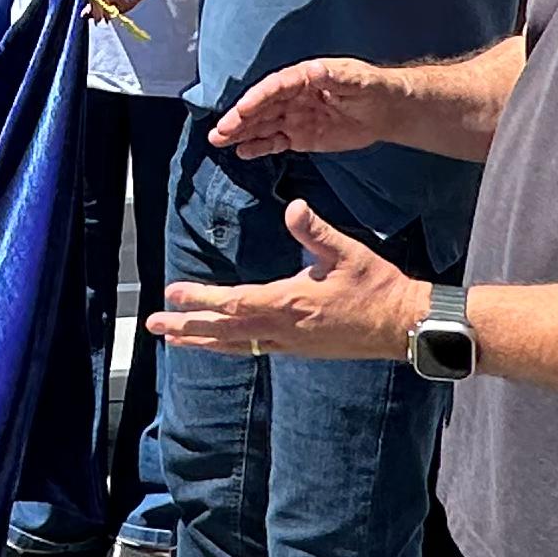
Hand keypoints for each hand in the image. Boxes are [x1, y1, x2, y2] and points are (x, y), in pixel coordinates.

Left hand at [145, 200, 418, 362]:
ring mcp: (290, 343)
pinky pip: (253, 349)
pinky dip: (228, 346)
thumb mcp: (347, 253)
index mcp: (290, 303)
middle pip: (224, 332)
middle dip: (187, 326)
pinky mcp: (298, 349)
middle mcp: (283, 329)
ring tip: (173, 338)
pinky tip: (218, 343)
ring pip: (235, 346)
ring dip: (202, 340)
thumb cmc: (378, 288)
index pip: (235, 303)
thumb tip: (294, 206)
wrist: (404, 325)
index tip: (173, 292)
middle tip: (154, 324)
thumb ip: (316, 231)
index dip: (201, 299)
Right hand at [207, 58, 397, 157]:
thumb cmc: (372, 88)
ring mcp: (294, 116)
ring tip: (218, 141)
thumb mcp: (357, 80)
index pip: (275, 87)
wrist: (385, 110)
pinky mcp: (300, 136)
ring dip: (241, 132)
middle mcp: (294, 96)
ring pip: (262, 125)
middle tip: (220, 131)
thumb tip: (316, 70)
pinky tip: (242, 151)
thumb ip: (336, 77)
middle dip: (240, 118)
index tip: (241, 110)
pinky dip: (258, 146)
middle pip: (262, 107)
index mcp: (304, 77)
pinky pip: (275, 141)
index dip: (257, 98)